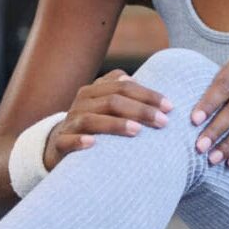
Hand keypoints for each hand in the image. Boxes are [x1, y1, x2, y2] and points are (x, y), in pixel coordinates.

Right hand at [43, 69, 173, 170]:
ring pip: (92, 120)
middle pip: (112, 101)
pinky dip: (79, 141)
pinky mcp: (60, 144)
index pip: (124, 87)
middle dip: (140, 110)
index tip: (170, 107)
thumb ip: (122, 92)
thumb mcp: (106, 105)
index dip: (148, 95)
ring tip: (137, 130)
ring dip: (115, 124)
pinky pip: (68, 141)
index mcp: (94, 91)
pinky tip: (93, 143)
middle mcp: (82, 103)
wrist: (57, 144)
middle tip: (163, 122)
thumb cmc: (93, 123)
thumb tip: (142, 84)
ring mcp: (70, 123)